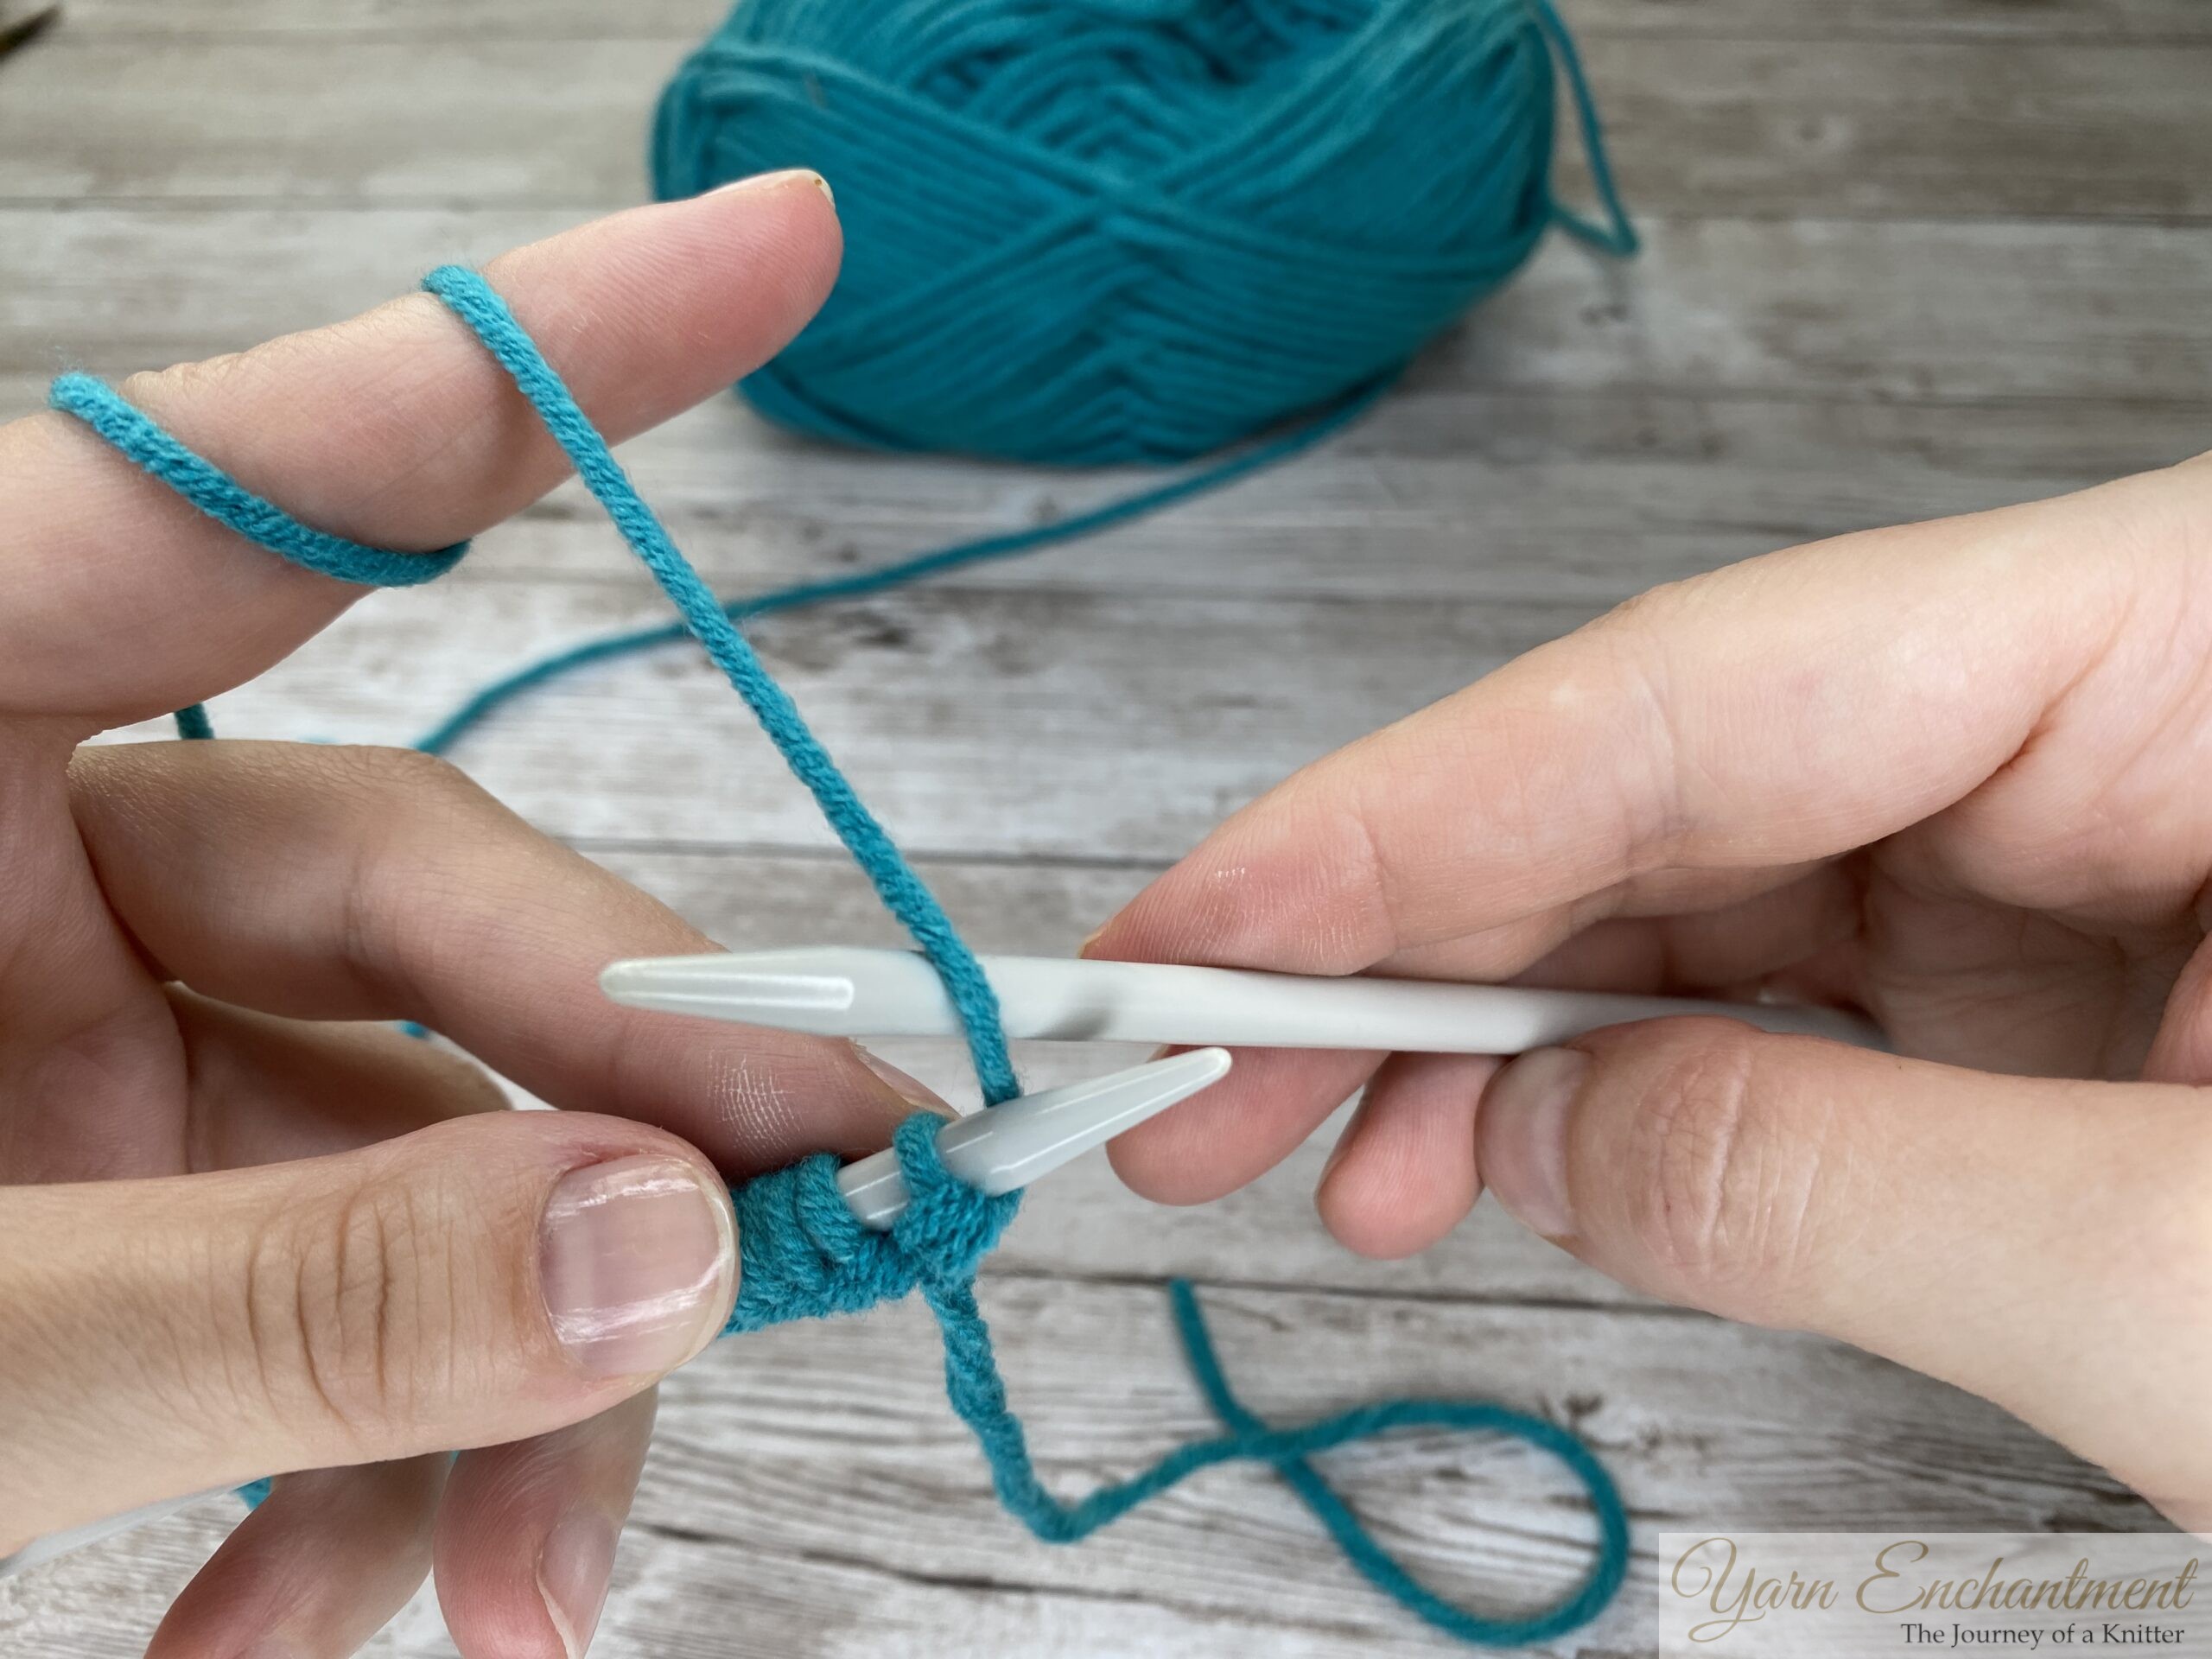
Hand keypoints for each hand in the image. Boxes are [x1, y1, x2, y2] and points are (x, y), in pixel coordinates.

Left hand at [0, 176, 936, 1655]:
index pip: (225, 498)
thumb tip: (674, 1240)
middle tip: (826, 1228)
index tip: (779, 248)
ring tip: (510, 1598)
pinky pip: (325, 1296)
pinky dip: (360, 1467)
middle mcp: (6, 865)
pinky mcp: (109, 1219)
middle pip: (417, 901)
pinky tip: (307, 1624)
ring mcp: (69, 1053)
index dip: (535, 363)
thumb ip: (269, 1291)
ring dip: (503, 1373)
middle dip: (624, 1098)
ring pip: (416, 1141)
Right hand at [1090, 454, 2211, 1529]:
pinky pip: (1771, 989)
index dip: (1410, 818)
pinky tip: (1504, 1167)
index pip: (1715, 689)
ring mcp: (2074, 835)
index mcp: (2204, 644)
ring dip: (1488, 1035)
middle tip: (1185, 1080)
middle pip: (1669, 779)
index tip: (1199, 930)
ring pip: (1693, 889)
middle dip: (1410, 944)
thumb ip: (1833, 1186)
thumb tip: (1531, 1135)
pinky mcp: (2050, 963)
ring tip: (1325, 1177)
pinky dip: (1619, 1088)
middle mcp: (2114, 700)